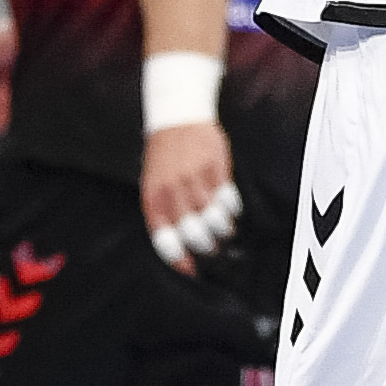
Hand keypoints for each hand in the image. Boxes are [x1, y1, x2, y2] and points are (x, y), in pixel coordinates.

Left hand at [143, 115, 242, 265]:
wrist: (176, 114)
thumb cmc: (163, 154)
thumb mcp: (152, 184)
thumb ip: (164, 212)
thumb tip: (181, 247)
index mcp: (154, 199)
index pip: (167, 243)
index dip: (182, 262)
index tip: (192, 270)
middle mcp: (174, 192)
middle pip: (196, 237)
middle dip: (208, 251)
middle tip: (215, 252)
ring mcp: (196, 180)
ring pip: (216, 221)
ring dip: (224, 233)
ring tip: (225, 233)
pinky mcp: (216, 169)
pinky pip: (230, 201)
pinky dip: (233, 212)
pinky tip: (231, 212)